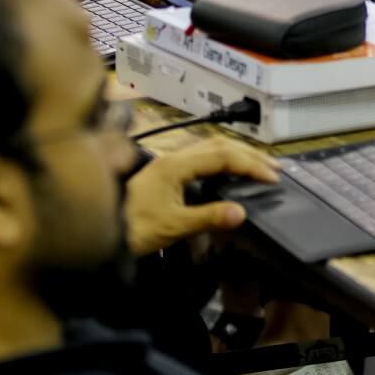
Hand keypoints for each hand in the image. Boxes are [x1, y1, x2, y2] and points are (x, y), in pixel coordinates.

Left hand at [124, 138, 280, 255]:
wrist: (100, 229)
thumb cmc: (133, 228)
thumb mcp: (172, 226)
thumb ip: (207, 217)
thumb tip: (241, 213)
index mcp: (176, 165)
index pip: (222, 156)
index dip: (250, 165)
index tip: (271, 177)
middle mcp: (173, 158)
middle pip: (219, 145)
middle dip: (249, 154)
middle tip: (273, 168)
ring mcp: (169, 164)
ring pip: (210, 149)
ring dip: (237, 155)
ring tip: (259, 166)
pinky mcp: (167, 174)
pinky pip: (201, 159)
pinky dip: (223, 162)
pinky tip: (231, 173)